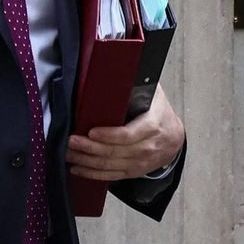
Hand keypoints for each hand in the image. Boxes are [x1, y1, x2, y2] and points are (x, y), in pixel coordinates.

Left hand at [66, 84, 184, 180]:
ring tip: (68, 153)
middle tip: (70, 140)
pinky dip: (93, 173)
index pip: (130, 134)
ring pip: (111, 165)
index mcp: (153, 125)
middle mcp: (149, 146)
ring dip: (86, 161)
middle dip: (89, 148)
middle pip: (115, 152)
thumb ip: (136, 85)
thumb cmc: (158, 111)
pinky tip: (78, 168)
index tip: (91, 131)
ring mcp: (142, 162)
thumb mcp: (153, 94)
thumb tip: (114, 68)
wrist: (175, 136)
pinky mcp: (134, 171)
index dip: (109, 136)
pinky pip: (112, 176)